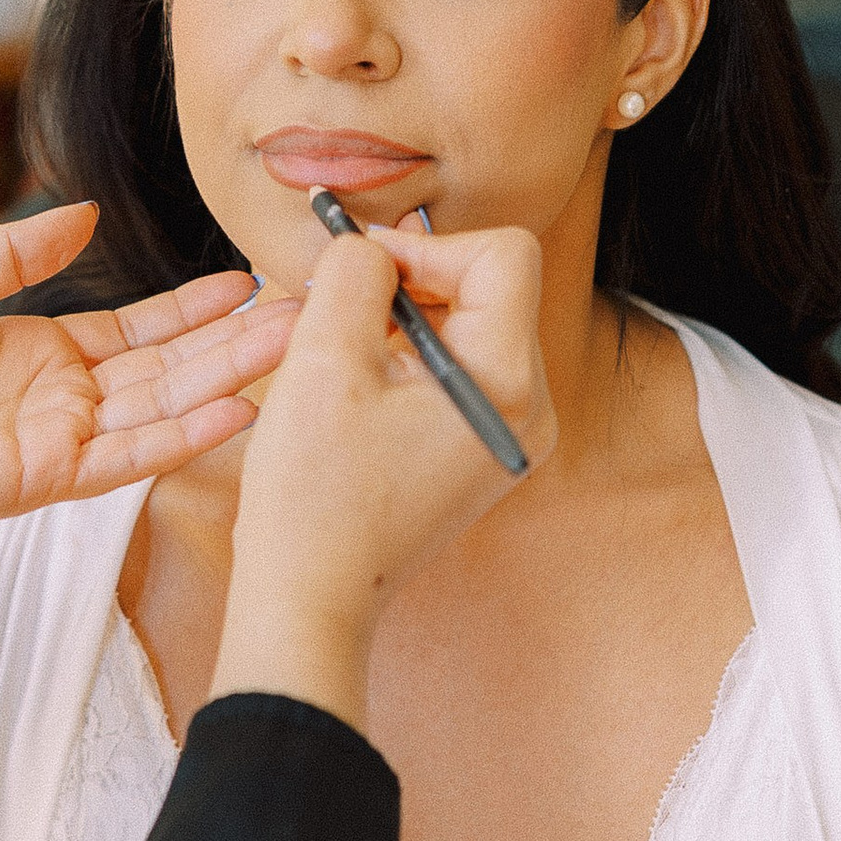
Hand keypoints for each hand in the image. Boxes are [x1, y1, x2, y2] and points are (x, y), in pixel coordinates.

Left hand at [0, 202, 292, 605]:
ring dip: (229, 379)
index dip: (195, 307)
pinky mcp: (44, 480)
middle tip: (305, 310)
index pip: (139, 329)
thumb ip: (15, 255)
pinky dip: (181, 435)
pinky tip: (236, 411)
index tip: (252, 280)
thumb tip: (84, 212)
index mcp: (39, 353)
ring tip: (295, 346)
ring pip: (163, 406)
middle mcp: (62, 400)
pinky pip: (127, 457)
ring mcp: (59, 442)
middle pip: (169, 366)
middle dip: (237, 339)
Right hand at [211, 222, 550, 730]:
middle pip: (492, 286)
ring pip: (473, 323)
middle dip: (414, 279)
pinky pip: (460, 366)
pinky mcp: (482, 448)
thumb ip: (356, 272)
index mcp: (506, 385)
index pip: (503, 255)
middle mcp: (530, 410)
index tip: (361, 267)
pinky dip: (410, 353)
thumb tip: (371, 243)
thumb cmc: (313, 493)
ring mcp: (511, 433)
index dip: (426, 244)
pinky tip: (360, 384)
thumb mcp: (323, 358)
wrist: (311, 597)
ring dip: (406, 315)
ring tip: (345, 350)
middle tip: (340, 302)